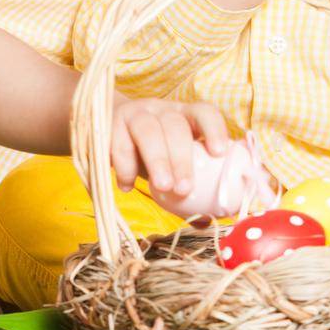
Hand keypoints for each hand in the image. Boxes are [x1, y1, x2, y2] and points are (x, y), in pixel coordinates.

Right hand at [110, 94, 229, 196]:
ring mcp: (135, 114)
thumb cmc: (153, 152)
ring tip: (162, 187)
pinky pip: (119, 144)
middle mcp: (161, 110)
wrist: (111, 133)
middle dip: (181, 158)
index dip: (214, 129)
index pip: (204, 112)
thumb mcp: (173, 161)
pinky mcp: (111, 124)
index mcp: (185, 115)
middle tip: (184, 189)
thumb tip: (206, 219)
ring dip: (157, 160)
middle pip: (175, 126)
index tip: (219, 153)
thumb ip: (190, 182)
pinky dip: (125, 167)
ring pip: (147, 130)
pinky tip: (127, 186)